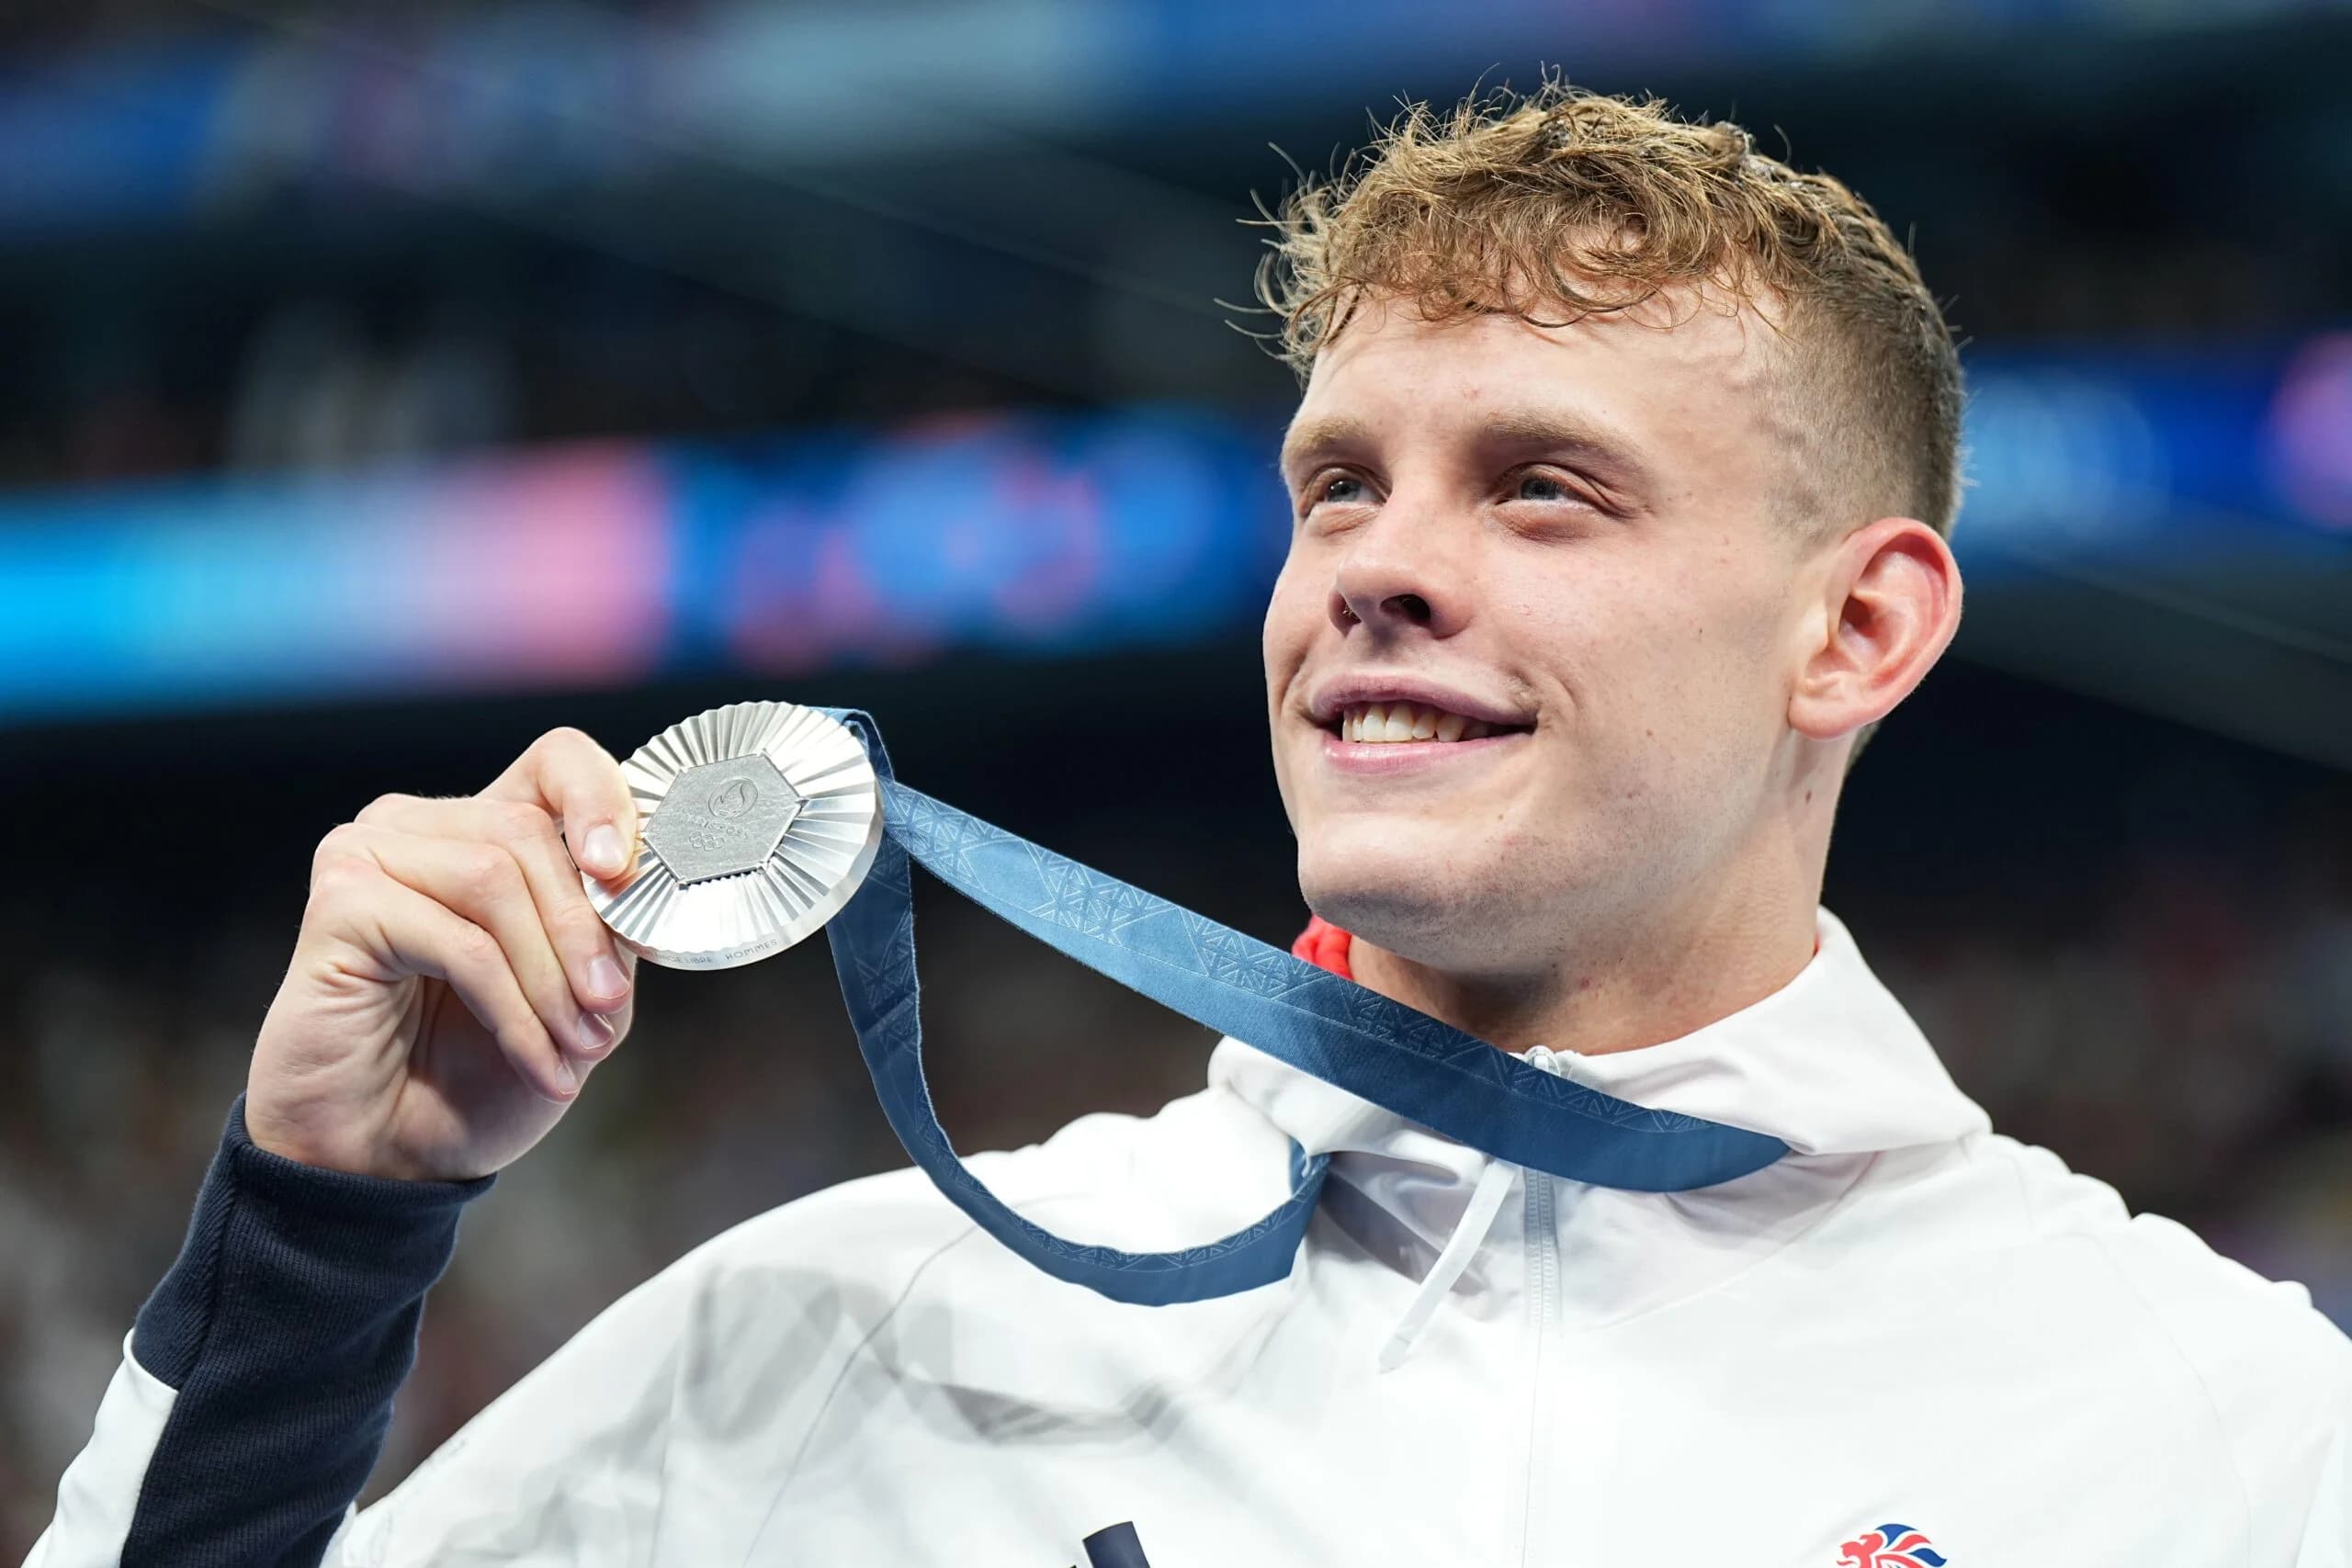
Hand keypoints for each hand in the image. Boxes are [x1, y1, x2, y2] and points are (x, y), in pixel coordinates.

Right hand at [246, 727, 643, 1181]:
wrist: (387, 1157)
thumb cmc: (477, 1074)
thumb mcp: (576, 998)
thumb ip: (607, 932)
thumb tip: (642, 890)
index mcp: (484, 831)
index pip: (557, 762)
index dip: (603, 801)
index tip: (625, 874)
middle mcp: (420, 826)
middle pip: (530, 832)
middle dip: (584, 932)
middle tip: (607, 1011)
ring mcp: (369, 853)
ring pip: (494, 880)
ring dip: (549, 978)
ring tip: (573, 1048)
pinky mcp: (340, 900)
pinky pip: (456, 939)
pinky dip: (510, 1008)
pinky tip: (534, 1058)